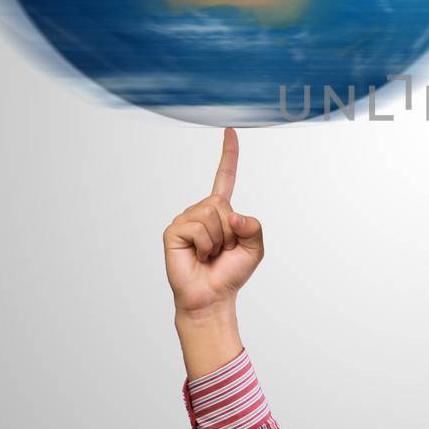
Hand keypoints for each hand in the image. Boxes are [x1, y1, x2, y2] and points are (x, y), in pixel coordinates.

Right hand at [163, 127, 264, 317]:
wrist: (212, 298)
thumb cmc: (230, 274)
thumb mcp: (255, 248)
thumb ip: (254, 226)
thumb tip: (232, 216)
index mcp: (221, 211)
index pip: (225, 177)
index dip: (229, 154)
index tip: (231, 131)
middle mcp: (201, 211)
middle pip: (222, 203)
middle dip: (231, 231)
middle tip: (222, 250)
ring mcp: (185, 219)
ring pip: (211, 215)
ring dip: (218, 240)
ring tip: (210, 255)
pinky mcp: (173, 231)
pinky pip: (198, 227)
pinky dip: (205, 244)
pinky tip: (198, 256)